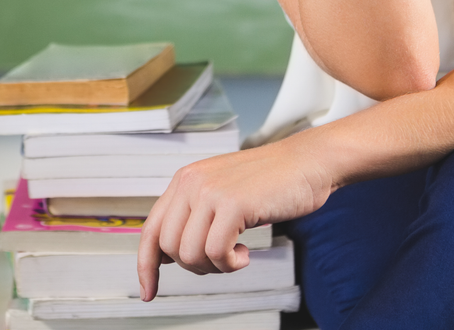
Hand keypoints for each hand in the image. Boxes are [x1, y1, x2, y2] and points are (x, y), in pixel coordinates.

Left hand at [136, 135, 333, 300]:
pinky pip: (217, 253)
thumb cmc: (270, 183)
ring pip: (190, 254)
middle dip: (194, 266)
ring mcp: (210, 191)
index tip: (149, 290)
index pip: (151, 229)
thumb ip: (194, 216)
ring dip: (215, 266)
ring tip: (236, 254)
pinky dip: (231, 264)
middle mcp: (191, 182)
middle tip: (221, 260)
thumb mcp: (221, 193)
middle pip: (169, 248)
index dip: (147, 265)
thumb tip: (169, 255)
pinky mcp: (233, 204)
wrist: (307, 163)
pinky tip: (246, 253)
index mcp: (184, 180)